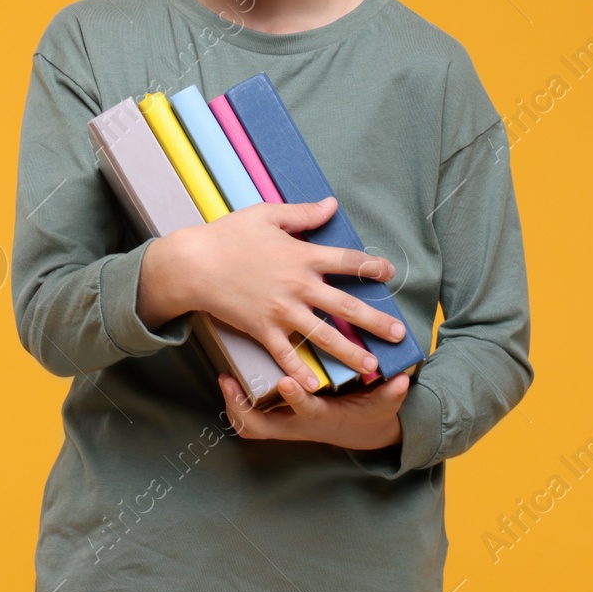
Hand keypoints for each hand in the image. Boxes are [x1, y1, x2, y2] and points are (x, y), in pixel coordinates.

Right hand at [142, 196, 406, 389]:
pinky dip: (301, 373)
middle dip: (375, 321)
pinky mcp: (262, 330)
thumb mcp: (266, 215)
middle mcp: (298, 286)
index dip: (371, 266)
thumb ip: (302, 213)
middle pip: (345, 306)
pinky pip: (286, 355)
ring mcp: (281, 311)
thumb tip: (332, 205)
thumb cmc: (227, 235)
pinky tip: (317, 386)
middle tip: (399, 334)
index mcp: (302, 255)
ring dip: (350, 353)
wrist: (193, 263)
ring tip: (372, 367)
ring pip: (324, 336)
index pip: (347, 261)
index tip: (389, 273)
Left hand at [219, 372, 408, 450]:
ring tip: (224, 378)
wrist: (364, 433)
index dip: (295, 397)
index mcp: (322, 417)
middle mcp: (299, 424)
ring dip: (234, 406)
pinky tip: (232, 379)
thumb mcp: (385, 404)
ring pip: (250, 427)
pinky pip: (252, 419)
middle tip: (228, 379)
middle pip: (260, 427)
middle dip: (241, 406)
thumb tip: (404, 377)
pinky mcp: (281, 419)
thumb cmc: (370, 414)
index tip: (285, 380)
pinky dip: (239, 405)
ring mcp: (287, 424)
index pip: (305, 410)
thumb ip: (392, 392)